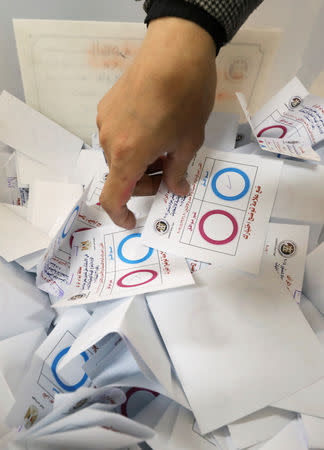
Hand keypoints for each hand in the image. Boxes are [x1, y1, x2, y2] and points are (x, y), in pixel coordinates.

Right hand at [97, 17, 215, 228]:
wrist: (175, 50)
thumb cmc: (187, 100)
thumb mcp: (189, 142)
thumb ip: (178, 172)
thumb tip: (177, 190)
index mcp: (128, 156)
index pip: (113, 198)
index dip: (121, 215)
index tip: (133, 220)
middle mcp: (109, 141)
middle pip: (120, 176)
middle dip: (143, 182)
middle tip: (170, 174)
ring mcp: (105, 121)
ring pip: (119, 156)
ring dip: (139, 162)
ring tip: (164, 147)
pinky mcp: (107, 106)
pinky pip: (117, 136)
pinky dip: (133, 143)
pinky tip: (153, 128)